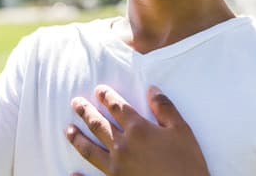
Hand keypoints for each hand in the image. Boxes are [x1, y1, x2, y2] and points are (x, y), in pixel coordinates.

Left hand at [66, 85, 208, 175]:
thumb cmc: (187, 163)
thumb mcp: (182, 131)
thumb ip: (165, 108)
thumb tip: (151, 89)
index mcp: (138, 129)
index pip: (118, 107)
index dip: (107, 96)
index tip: (98, 89)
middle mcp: (122, 145)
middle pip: (99, 124)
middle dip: (86, 111)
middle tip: (75, 103)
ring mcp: (116, 167)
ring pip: (90, 149)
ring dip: (77, 138)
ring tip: (68, 129)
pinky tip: (72, 174)